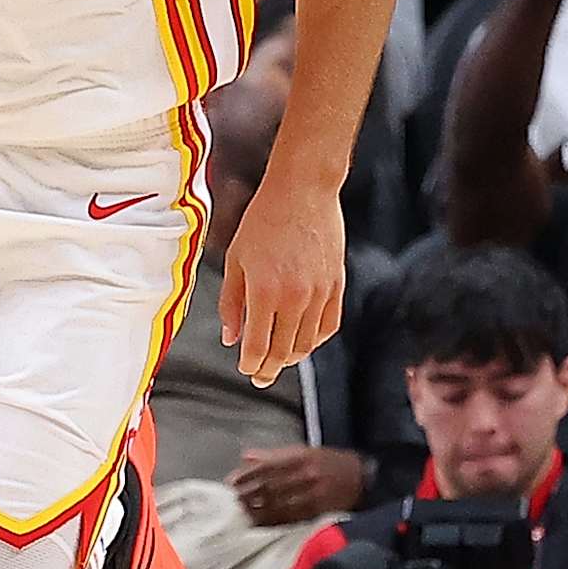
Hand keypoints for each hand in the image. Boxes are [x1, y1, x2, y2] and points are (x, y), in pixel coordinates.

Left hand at [220, 176, 344, 388]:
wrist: (303, 192)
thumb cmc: (263, 222)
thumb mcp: (236, 260)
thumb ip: (231, 303)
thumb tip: (231, 339)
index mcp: (264, 292)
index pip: (258, 346)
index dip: (251, 364)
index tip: (246, 369)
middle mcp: (295, 298)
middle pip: (283, 351)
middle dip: (269, 368)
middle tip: (260, 376)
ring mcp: (319, 293)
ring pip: (306, 343)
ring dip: (291, 357)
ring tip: (278, 360)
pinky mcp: (336, 285)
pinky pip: (328, 326)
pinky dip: (315, 340)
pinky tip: (303, 342)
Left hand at [233, 445, 366, 527]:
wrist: (362, 478)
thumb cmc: (330, 462)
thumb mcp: (304, 451)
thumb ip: (274, 454)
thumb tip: (246, 456)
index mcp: (300, 457)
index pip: (265, 467)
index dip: (246, 476)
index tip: (230, 483)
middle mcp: (305, 474)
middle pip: (269, 487)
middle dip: (248, 495)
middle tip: (231, 502)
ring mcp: (313, 494)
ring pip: (278, 504)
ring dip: (257, 511)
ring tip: (241, 515)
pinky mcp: (319, 512)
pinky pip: (292, 518)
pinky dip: (274, 522)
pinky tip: (262, 524)